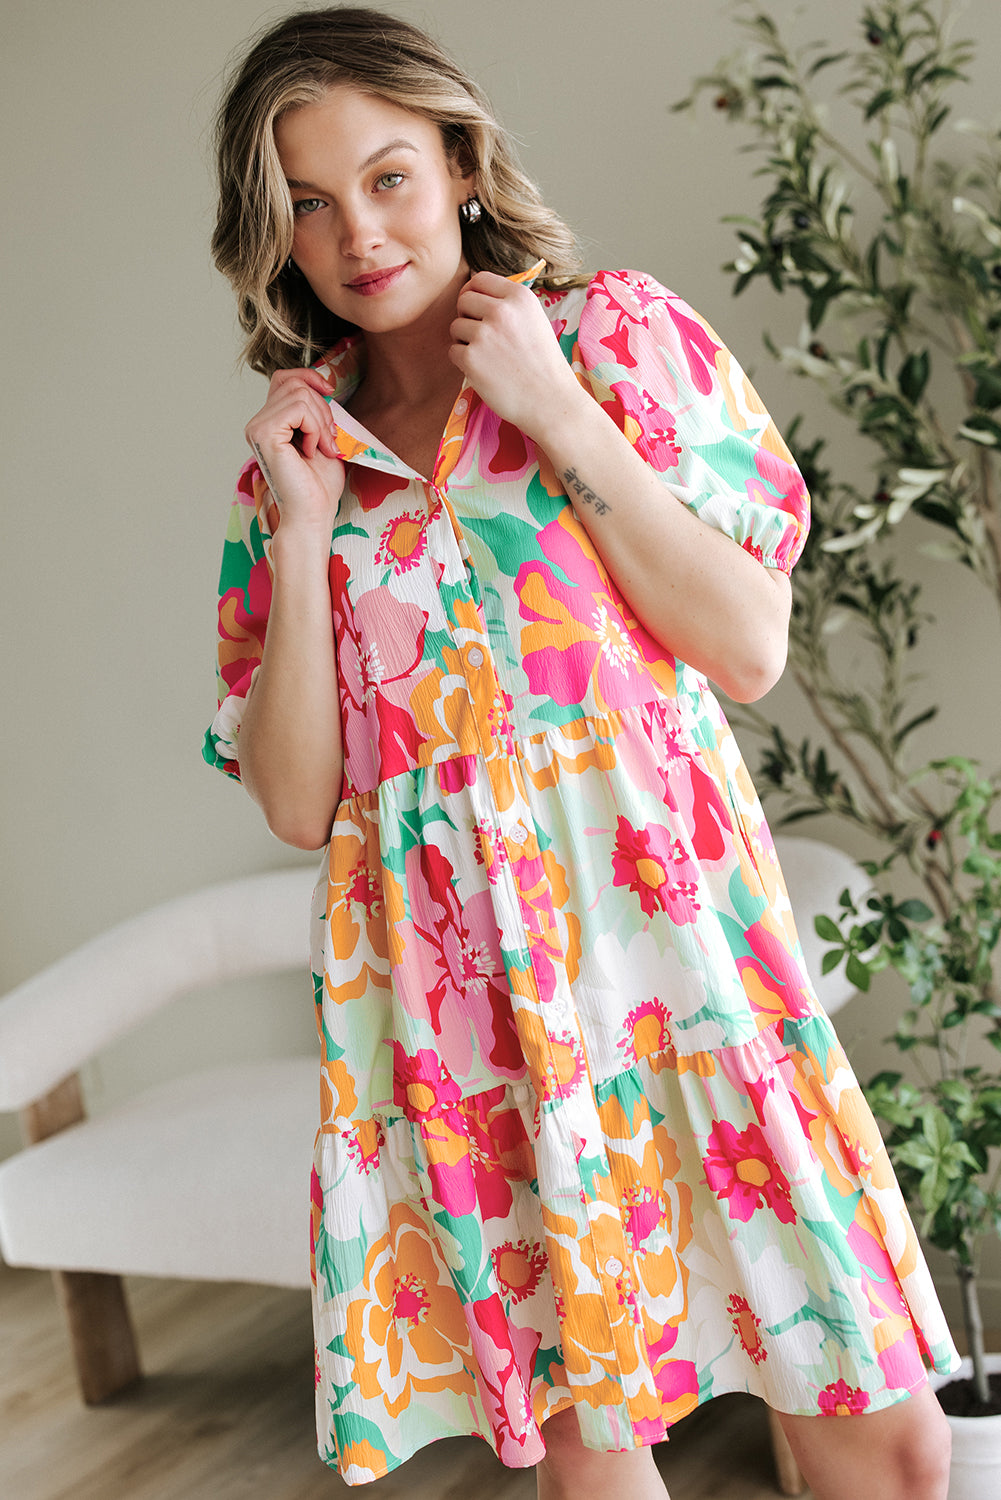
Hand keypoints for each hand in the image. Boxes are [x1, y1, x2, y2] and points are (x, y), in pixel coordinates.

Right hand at [244, 368, 345, 537]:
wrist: (312, 514)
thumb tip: (325, 385)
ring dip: (320, 421)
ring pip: (299, 394)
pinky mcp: (264, 433)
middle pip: (295, 383)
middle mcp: (258, 423)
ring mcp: (257, 427)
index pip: (284, 378)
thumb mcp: (323, 438)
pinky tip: (312, 451)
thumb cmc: (318, 486)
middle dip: (322, 408)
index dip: (309, 376)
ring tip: (322, 448)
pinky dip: (314, 428)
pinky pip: (298, 409)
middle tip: (330, 441)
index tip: (330, 393)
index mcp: (270, 422)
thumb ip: (318, 412)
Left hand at [449, 272, 585, 442]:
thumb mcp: (535, 320)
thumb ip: (509, 305)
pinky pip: (453, 351)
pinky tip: (484, 371)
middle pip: (463, 300)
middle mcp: (501, 311)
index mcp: (519, 297)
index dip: (473, 293)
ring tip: (486, 357)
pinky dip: (463, 362)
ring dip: (464, 341)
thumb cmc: (544, 365)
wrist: (551, 402)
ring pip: (455, 327)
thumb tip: (476, 294)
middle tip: (480, 336)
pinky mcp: (472, 359)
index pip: (479, 279)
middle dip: (466, 316)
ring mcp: (485, 334)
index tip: (476, 308)